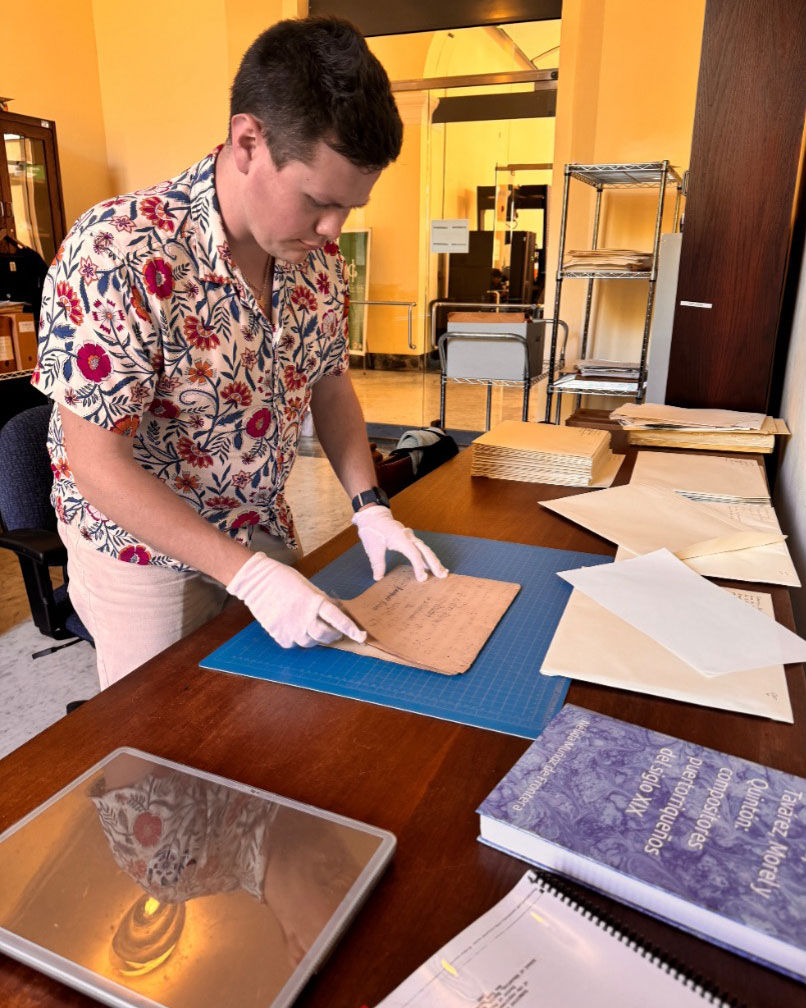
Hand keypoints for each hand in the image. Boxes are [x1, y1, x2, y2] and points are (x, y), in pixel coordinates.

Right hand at [227, 552, 365, 648]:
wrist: (257, 582)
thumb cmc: (285, 580)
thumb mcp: (309, 587)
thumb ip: (323, 602)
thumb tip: (338, 612)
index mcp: (314, 602)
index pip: (338, 619)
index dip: (351, 629)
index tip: (362, 637)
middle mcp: (304, 618)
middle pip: (326, 636)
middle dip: (333, 635)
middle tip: (334, 632)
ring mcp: (291, 629)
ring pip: (310, 643)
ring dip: (315, 637)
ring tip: (310, 625)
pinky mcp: (279, 636)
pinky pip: (294, 644)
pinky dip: (297, 638)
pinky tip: (293, 627)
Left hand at [352, 505, 447, 581]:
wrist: (373, 516)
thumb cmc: (372, 530)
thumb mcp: (372, 548)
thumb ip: (377, 564)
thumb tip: (378, 578)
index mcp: (401, 538)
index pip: (414, 555)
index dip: (419, 567)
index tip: (422, 579)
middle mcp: (409, 537)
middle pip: (426, 551)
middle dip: (435, 564)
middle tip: (442, 576)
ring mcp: (411, 537)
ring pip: (426, 550)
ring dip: (434, 561)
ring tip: (443, 573)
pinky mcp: (410, 539)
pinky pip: (422, 549)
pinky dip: (429, 557)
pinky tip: (433, 565)